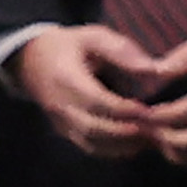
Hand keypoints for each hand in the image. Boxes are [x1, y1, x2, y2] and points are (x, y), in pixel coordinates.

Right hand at [11, 22, 170, 155]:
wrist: (31, 62)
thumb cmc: (70, 45)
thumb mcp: (94, 36)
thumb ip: (122, 51)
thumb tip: (152, 68)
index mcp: (66, 79)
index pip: (94, 101)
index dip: (120, 110)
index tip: (146, 111)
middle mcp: (60, 106)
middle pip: (92, 128)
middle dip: (124, 133)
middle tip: (155, 130)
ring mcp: (60, 122)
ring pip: (90, 142)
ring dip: (121, 146)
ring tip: (150, 140)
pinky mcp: (64, 131)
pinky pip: (86, 146)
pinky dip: (110, 150)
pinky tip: (134, 146)